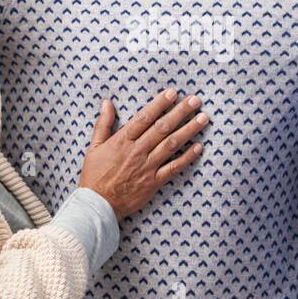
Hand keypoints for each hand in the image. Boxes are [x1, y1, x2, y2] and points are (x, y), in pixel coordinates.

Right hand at [77, 89, 208, 218]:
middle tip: (195, 100)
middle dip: (180, 112)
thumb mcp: (94, 147)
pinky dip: (187, 157)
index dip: (159, 104)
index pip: (144, 118)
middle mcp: (137, 151)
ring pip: (171, 145)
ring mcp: (147, 167)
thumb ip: (103, 124)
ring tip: (203, 119)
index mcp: (122, 141)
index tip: (172, 93)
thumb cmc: (95, 175)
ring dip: (189, 130)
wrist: (98, 204)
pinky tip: (198, 147)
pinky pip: (173, 168)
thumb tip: (107, 102)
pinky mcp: (153, 182)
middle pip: (162, 128)